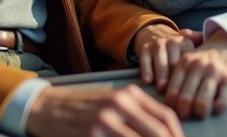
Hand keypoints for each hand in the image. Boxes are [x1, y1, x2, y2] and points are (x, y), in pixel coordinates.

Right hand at [25, 84, 182, 136]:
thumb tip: (166, 131)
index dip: (178, 136)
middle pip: (158, 133)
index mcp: (130, 94)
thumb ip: (140, 112)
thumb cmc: (87, 106)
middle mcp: (120, 105)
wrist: (49, 107)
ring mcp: (104, 121)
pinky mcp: (91, 136)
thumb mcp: (115, 100)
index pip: (166, 117)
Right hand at [132, 23, 203, 90]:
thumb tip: (212, 60)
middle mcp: (172, 41)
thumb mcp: (190, 48)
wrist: (155, 33)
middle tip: (176, 92)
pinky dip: (146, 69)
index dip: (189, 75)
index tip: (191, 88)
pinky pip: (145, 58)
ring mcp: (158, 44)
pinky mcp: (145, 47)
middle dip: (174, 76)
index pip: (188, 60)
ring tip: (162, 88)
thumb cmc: (176, 49)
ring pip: (160, 58)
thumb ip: (202, 54)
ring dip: (161, 73)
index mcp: (186, 43)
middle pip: (174, 60)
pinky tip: (148, 81)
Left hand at [164, 30, 226, 119]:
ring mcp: (215, 73)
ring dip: (200, 114)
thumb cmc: (203, 59)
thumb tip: (165, 99)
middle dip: (184, 113)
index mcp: (185, 63)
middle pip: (185, 99)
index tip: (176, 110)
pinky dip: (216, 110)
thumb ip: (175, 76)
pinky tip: (215, 107)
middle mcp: (198, 66)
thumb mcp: (187, 60)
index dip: (172, 106)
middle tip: (187, 116)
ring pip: (202, 103)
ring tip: (200, 114)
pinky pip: (221, 103)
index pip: (172, 92)